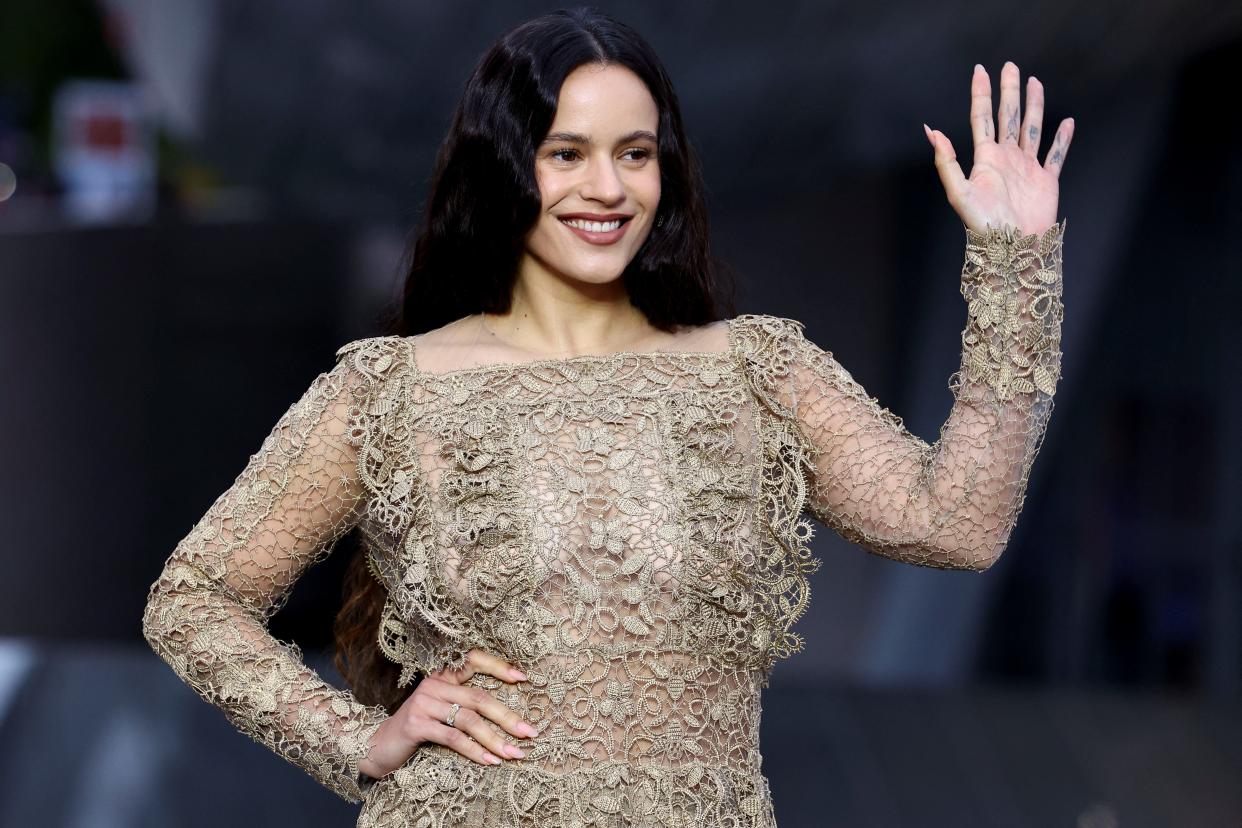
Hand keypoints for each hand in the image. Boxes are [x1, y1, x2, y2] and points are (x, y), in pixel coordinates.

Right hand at [357, 648, 537, 779]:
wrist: (379, 745)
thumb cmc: (418, 728)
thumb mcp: (441, 710)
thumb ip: (464, 704)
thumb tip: (508, 717)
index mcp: (442, 676)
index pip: (473, 660)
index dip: (499, 667)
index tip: (524, 678)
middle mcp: (433, 685)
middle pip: (479, 698)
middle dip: (507, 717)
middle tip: (530, 732)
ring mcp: (424, 703)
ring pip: (469, 720)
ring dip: (495, 739)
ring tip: (514, 753)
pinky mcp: (417, 725)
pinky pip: (453, 738)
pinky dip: (474, 751)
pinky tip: (489, 761)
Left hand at [925, 61, 1073, 236]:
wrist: (1011, 249)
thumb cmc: (983, 225)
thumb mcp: (959, 192)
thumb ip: (946, 161)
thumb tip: (931, 131)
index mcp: (985, 159)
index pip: (982, 118)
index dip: (981, 94)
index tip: (980, 70)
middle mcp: (1006, 160)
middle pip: (1007, 116)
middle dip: (1008, 91)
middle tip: (1010, 66)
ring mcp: (1027, 169)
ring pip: (1031, 129)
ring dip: (1034, 106)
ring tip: (1035, 82)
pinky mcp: (1046, 182)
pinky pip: (1056, 155)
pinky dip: (1062, 139)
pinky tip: (1067, 122)